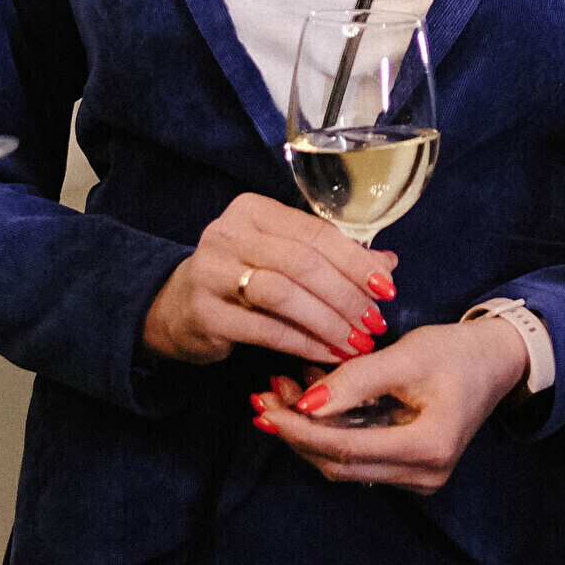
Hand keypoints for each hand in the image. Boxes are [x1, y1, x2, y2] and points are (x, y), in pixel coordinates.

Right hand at [142, 193, 398, 368]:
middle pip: (302, 263)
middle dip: (346, 296)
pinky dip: (302, 343)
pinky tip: (326, 353)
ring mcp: (211, 272)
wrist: (176, 308)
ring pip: (284, 294)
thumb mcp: (283, 259)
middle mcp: (228, 233)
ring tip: (355, 343)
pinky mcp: (205, 312)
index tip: (387, 289)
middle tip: (373, 324)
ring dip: (327, 322)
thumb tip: (387, 264)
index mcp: (253, 210)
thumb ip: (331, 258)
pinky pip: (265, 329)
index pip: (315, 232)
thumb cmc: (241, 278)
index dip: (356, 262)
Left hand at [251, 316, 527, 492]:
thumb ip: (356, 380)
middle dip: (296, 432)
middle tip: (264, 397)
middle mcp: (423, 474)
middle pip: (340, 464)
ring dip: (308, 430)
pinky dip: (329, 428)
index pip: (346, 450)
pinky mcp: (408, 466)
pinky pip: (358, 454)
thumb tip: (304, 403)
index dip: (300, 430)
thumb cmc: (457, 352)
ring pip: (344, 462)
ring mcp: (417, 476)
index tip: (266, 406)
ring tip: (280, 391)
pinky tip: (310, 397)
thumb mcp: (407, 356)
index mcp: (427, 448)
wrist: (496, 361)